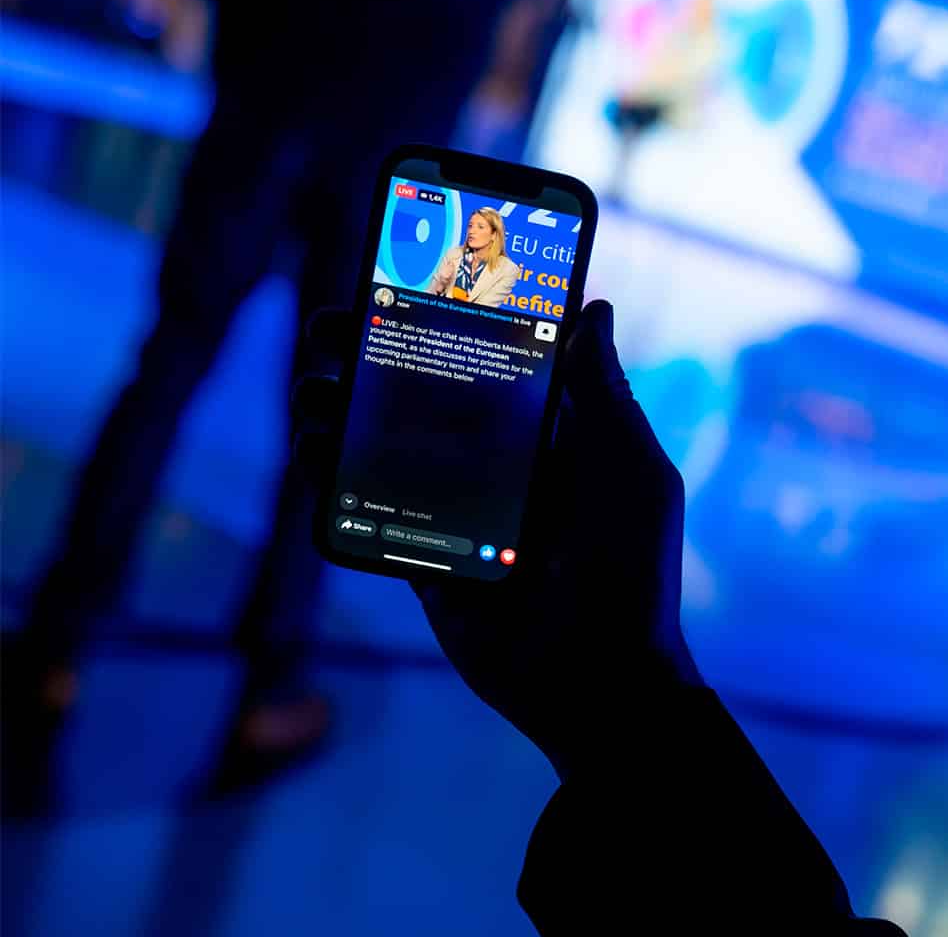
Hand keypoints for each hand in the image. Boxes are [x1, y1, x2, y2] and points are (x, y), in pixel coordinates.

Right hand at [294, 300, 699, 779]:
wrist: (598, 679)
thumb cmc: (631, 569)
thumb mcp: (631, 469)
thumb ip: (603, 392)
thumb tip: (594, 305)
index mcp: (558, 437)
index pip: (497, 361)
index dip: (451, 320)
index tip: (406, 276)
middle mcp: (505, 467)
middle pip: (428, 396)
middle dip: (376, 356)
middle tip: (331, 326)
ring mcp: (460, 512)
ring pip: (388, 447)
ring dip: (342, 412)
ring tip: (311, 389)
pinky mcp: (424, 560)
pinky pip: (370, 512)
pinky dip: (331, 480)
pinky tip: (308, 451)